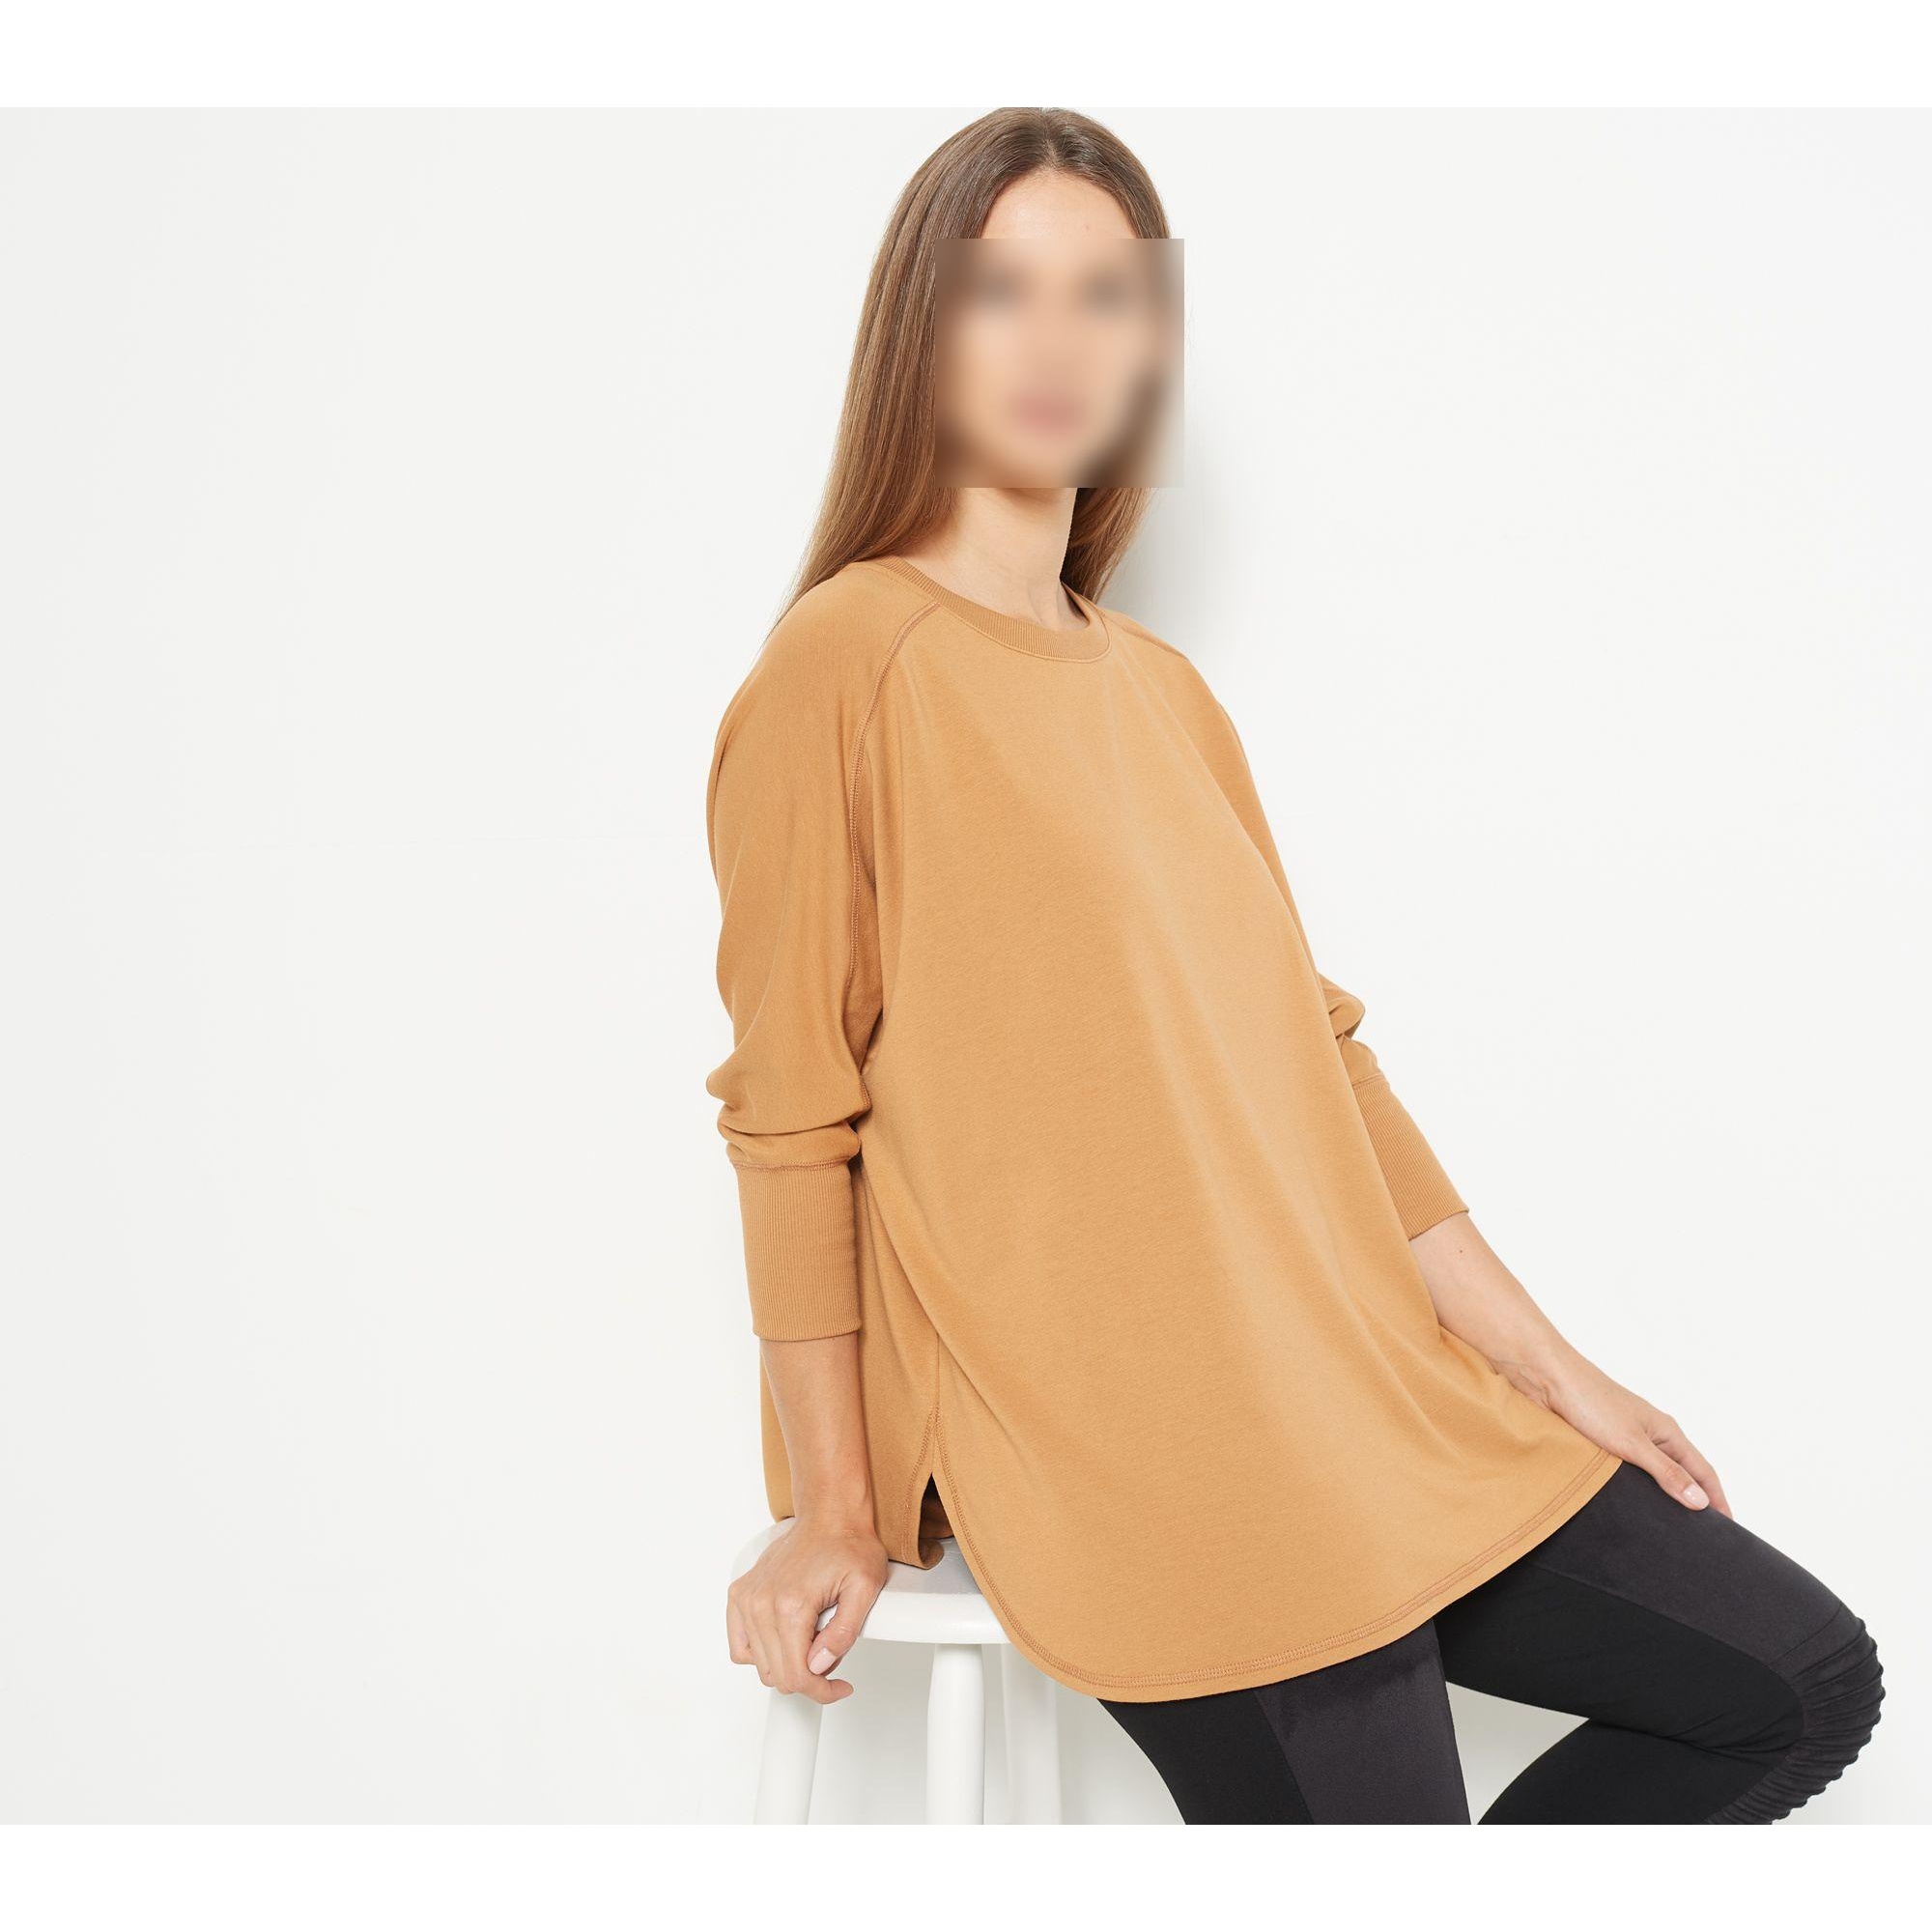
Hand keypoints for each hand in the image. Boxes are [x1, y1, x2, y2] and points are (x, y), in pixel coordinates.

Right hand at [726, 1513, 890, 1702]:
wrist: (830, 1515)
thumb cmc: (849, 1545)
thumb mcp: (865, 1588)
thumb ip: (843, 1633)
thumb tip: (819, 1666)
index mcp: (791, 1605)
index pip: (797, 1676)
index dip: (823, 1691)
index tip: (840, 1687)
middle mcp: (761, 1603)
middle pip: (778, 1675)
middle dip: (809, 1677)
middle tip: (831, 1656)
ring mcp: (747, 1598)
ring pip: (759, 1665)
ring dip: (787, 1664)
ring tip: (812, 1641)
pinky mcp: (740, 1594)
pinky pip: (740, 1645)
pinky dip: (761, 1652)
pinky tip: (784, 1640)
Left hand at [1505, 1345, 1732, 1518]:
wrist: (1545, 1377)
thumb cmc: (1590, 1401)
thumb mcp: (1633, 1443)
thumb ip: (1666, 1473)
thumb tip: (1701, 1502)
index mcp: (1666, 1431)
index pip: (1702, 1471)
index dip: (1717, 1499)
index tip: (1729, 1528)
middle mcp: (1650, 1433)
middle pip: (1681, 1473)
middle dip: (1692, 1501)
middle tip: (1699, 1535)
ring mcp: (1625, 1437)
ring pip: (1651, 1473)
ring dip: (1661, 1496)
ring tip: (1665, 1526)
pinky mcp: (1600, 1441)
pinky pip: (1626, 1471)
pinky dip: (1633, 1489)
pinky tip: (1627, 1504)